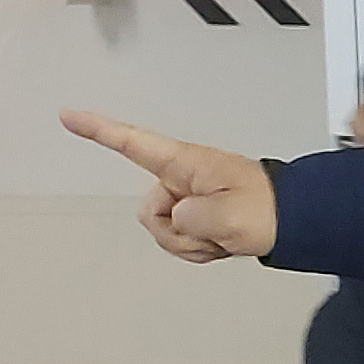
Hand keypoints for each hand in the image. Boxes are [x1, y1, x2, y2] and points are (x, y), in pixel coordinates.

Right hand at [62, 109, 279, 262]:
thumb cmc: (267, 209)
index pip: (132, 143)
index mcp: (184, 163)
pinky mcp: (198, 217)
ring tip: (223, 235)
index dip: (98, 130)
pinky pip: (181, 242)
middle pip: (148, 212)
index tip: (68, 115)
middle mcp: (180, 178)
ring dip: (192, 243)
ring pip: (164, 232)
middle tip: (214, 230)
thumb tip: (179, 218)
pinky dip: (200, 248)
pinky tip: (223, 241)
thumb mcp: (224, 216)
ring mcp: (189, 199)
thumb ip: (186, 217)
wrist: (295, 221)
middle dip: (176, 232)